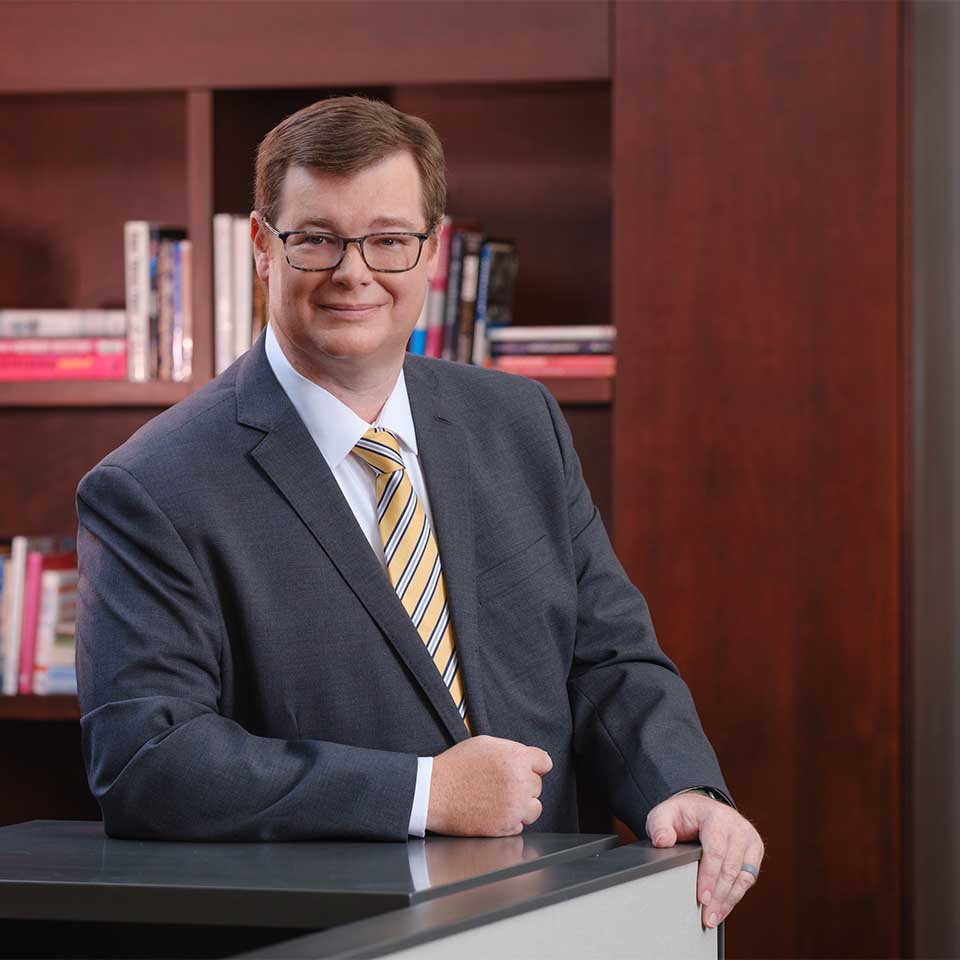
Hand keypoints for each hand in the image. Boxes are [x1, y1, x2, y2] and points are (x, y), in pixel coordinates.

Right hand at [427, 735, 552, 835]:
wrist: (434, 792)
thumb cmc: (456, 766)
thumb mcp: (485, 744)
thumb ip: (512, 750)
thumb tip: (529, 758)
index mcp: (516, 758)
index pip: (545, 763)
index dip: (534, 765)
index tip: (526, 769)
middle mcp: (520, 783)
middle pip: (538, 785)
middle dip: (523, 784)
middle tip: (501, 783)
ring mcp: (514, 807)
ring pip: (534, 808)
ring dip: (522, 805)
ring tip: (500, 799)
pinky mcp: (505, 827)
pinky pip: (520, 825)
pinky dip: (510, 820)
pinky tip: (493, 811)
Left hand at [645, 792, 763, 928]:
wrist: (701, 809)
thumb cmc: (683, 814)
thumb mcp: (665, 813)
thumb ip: (659, 825)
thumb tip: (662, 841)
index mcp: (716, 816)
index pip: (716, 850)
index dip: (709, 876)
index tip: (703, 897)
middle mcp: (737, 826)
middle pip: (730, 867)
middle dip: (719, 895)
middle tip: (707, 916)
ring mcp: (748, 839)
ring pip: (743, 876)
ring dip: (728, 901)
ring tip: (713, 918)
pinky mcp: (754, 851)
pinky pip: (748, 879)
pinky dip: (735, 896)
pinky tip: (723, 908)